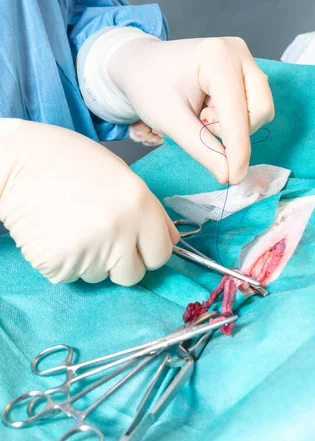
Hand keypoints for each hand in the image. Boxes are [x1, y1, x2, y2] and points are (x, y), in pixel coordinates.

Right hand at [0, 120, 178, 284]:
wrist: (15, 163)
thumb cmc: (68, 163)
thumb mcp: (121, 176)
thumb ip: (151, 211)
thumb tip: (173, 240)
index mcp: (141, 204)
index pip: (162, 254)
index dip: (148, 252)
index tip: (135, 244)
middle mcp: (122, 230)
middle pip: (133, 274)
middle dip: (121, 263)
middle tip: (99, 237)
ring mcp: (92, 250)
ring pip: (101, 277)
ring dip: (90, 261)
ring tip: (71, 227)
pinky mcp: (62, 265)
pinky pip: (72, 277)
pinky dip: (64, 263)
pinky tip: (55, 235)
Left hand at [108, 36, 274, 184]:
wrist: (140, 67)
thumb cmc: (149, 87)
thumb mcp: (171, 122)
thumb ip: (202, 149)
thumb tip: (229, 176)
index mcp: (217, 57)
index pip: (238, 114)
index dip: (238, 151)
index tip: (235, 178)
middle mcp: (237, 52)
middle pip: (260, 111)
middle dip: (235, 132)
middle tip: (200, 125)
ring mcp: (244, 60)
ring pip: (261, 111)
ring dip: (234, 126)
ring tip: (202, 116)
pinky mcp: (246, 71)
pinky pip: (254, 107)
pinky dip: (234, 119)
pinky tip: (210, 111)